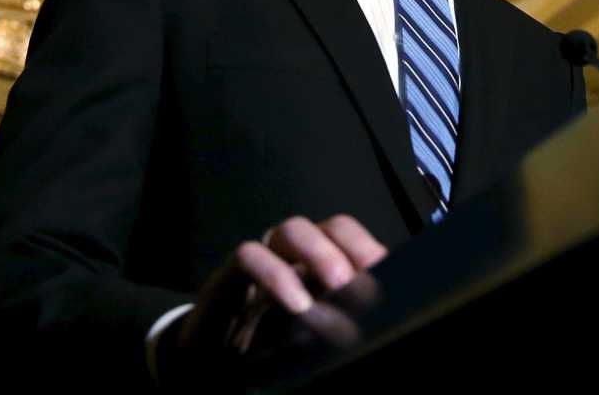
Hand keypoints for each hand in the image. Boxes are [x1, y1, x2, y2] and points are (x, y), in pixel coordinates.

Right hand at [160, 215, 386, 384]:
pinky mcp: (230, 279)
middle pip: (331, 227)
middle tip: (362, 284)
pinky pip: (250, 255)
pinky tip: (296, 304)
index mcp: (324, 272)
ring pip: (291, 231)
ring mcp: (264, 265)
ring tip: (337, 285)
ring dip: (318, 253)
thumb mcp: (314, 346)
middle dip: (352, 247)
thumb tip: (377, 325)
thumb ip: (341, 328)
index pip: (352, 240)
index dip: (371, 250)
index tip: (390, 271)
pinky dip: (276, 274)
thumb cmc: (269, 357)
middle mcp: (297, 261)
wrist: (208, 370)